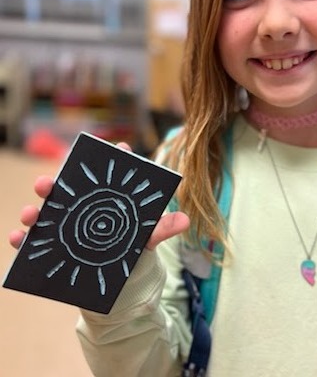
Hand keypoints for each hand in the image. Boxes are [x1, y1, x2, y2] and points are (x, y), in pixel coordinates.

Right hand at [9, 143, 189, 250]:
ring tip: (32, 213)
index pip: (111, 173)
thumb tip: (186, 220)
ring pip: (47, 212)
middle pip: (69, 189)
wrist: (122, 281)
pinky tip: (18, 238)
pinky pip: (35, 241)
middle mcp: (85, 206)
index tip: (122, 147)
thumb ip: (161, 229)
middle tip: (48, 184)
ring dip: (35, 210)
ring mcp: (68, 225)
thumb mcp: (146, 238)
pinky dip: (23, 239)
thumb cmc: (133, 249)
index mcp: (108, 199)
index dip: (117, 157)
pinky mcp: (56, 246)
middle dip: (55, 183)